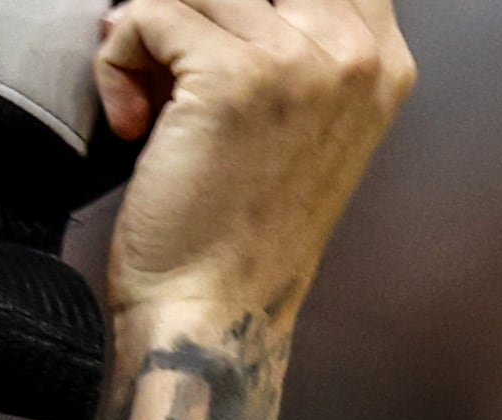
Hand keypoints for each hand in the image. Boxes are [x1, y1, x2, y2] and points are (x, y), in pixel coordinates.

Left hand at [92, 0, 415, 334]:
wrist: (217, 307)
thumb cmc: (245, 220)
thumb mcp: (306, 114)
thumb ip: (295, 34)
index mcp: (385, 62)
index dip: (244, 5)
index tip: (212, 42)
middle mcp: (357, 54)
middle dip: (195, 10)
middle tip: (178, 63)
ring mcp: (300, 62)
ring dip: (148, 32)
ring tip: (155, 99)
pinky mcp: (233, 75)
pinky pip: (145, 13)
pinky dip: (117, 62)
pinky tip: (136, 123)